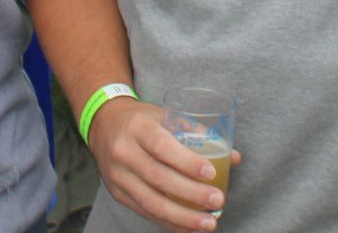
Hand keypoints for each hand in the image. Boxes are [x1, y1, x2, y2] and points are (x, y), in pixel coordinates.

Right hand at [86, 97, 240, 231]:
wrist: (104, 125)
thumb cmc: (142, 121)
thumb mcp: (165, 115)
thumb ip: (198, 134)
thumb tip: (233, 157)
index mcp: (138, 127)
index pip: (162, 146)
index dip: (187, 162)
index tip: (211, 173)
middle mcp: (124, 151)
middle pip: (158, 177)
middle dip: (191, 194)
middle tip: (217, 201)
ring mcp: (118, 175)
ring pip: (151, 201)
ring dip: (182, 217)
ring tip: (208, 223)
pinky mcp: (118, 193)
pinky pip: (145, 212)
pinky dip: (169, 223)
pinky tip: (189, 228)